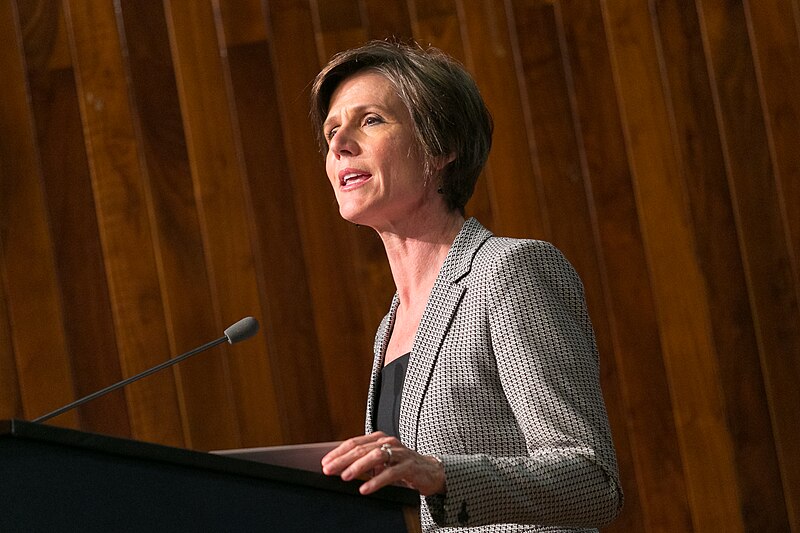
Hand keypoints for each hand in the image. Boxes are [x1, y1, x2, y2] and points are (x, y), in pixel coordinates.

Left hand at [321, 432, 445, 495]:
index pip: (354, 442)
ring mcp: (400, 453)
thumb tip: (338, 469)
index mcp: (379, 438)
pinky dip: (376, 481)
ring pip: (376, 456)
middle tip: (328, 470)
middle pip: (362, 448)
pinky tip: (365, 488)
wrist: (430, 471)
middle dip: (343, 459)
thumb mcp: (380, 462)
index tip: (325, 462)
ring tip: (345, 476)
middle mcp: (388, 442)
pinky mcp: (409, 466)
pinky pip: (391, 473)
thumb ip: (364, 462)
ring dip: (358, 467)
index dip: (338, 452)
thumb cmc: (401, 466)